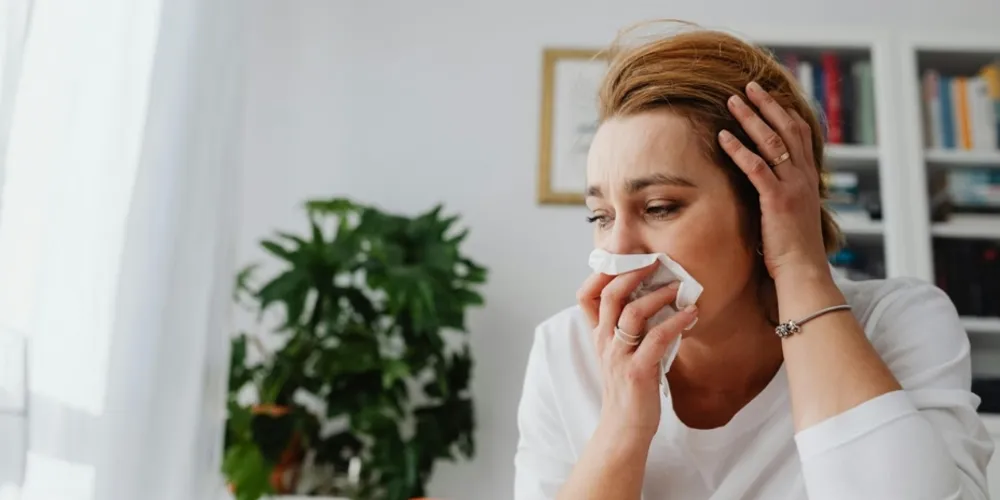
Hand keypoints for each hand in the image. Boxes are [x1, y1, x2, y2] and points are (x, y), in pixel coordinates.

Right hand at [576, 264, 698, 442]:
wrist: (624, 429)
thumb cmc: (628, 390)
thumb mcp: (621, 354)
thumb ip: (629, 329)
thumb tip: (655, 300)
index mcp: (599, 336)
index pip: (586, 296)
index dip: (601, 273)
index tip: (625, 258)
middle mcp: (604, 342)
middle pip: (609, 295)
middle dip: (633, 272)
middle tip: (656, 262)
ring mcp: (619, 356)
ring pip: (632, 313)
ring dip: (658, 295)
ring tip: (678, 289)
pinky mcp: (637, 371)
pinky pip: (657, 338)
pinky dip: (676, 322)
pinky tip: (692, 314)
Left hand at [717, 81, 830, 281]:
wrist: (803, 272)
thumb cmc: (793, 250)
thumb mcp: (791, 214)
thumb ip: (782, 195)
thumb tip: (765, 187)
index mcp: (809, 179)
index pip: (801, 135)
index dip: (785, 112)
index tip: (770, 97)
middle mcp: (804, 177)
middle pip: (787, 129)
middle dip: (767, 105)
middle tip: (749, 86)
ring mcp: (793, 187)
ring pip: (772, 141)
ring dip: (751, 118)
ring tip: (732, 100)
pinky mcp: (777, 200)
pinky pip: (756, 167)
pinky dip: (738, 149)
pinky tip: (722, 136)